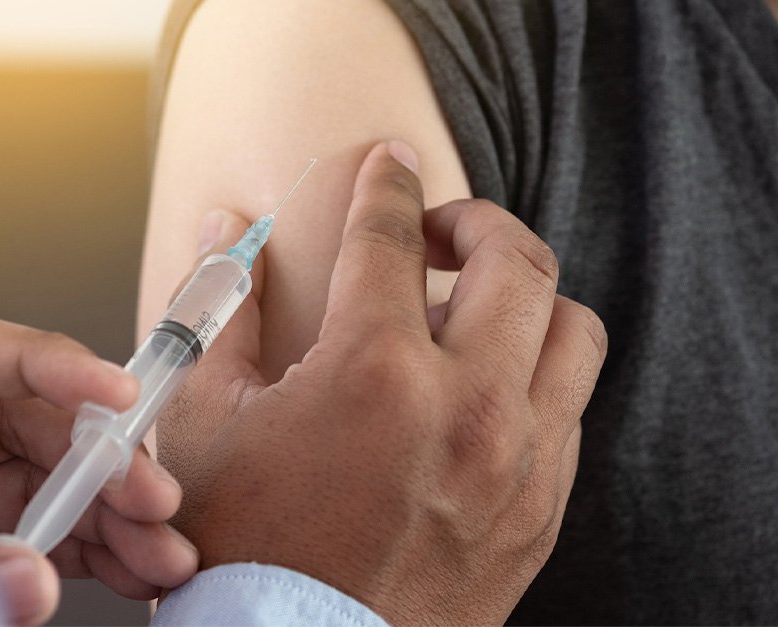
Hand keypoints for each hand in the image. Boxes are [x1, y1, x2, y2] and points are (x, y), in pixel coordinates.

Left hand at [0, 310, 198, 624]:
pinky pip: (42, 529)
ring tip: (162, 556)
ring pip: (49, 482)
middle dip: (103, 466)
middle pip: (32, 423)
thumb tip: (32, 583)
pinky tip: (131, 570)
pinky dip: (90, 551)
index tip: (117, 394)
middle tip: (154, 503)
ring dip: (113, 519)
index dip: (55, 366)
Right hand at [158, 141, 606, 624]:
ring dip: (525, 297)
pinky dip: (534, 373)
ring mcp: (518, 462)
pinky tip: (482, 387)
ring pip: (571, 328)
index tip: (390, 165)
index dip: (387, 185)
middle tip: (437, 231)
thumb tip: (230, 230)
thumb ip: (224, 309)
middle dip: (476, 220)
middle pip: (516, 260)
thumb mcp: (206, 420)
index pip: (392, 236)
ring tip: (473, 309)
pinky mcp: (541, 509)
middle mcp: (466, 408)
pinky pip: (570, 406)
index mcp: (373, 374)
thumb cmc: (242, 551)